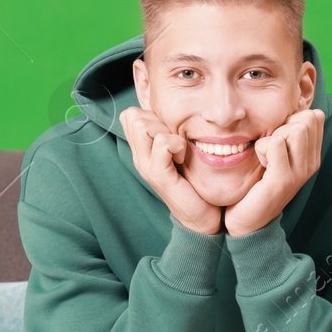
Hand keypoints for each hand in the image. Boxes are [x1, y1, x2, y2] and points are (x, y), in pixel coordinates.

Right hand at [120, 105, 222, 235]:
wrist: (201, 219)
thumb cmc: (194, 184)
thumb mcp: (179, 153)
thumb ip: (171, 135)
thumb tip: (175, 112)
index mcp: (142, 151)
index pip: (130, 114)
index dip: (152, 114)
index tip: (171, 132)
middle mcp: (138, 157)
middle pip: (133, 115)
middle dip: (158, 120)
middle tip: (175, 140)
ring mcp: (145, 166)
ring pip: (142, 124)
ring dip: (167, 131)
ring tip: (179, 150)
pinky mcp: (159, 175)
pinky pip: (162, 143)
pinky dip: (177, 145)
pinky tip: (184, 159)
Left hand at [224, 108, 324, 237]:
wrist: (247, 220)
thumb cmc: (256, 182)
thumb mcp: (275, 154)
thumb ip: (285, 132)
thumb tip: (291, 103)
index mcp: (312, 155)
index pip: (314, 116)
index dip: (292, 119)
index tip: (278, 138)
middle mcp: (311, 164)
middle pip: (306, 118)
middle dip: (282, 126)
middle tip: (270, 149)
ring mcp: (300, 173)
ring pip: (294, 128)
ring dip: (272, 137)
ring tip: (266, 157)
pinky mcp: (283, 180)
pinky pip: (275, 143)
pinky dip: (261, 149)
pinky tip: (260, 165)